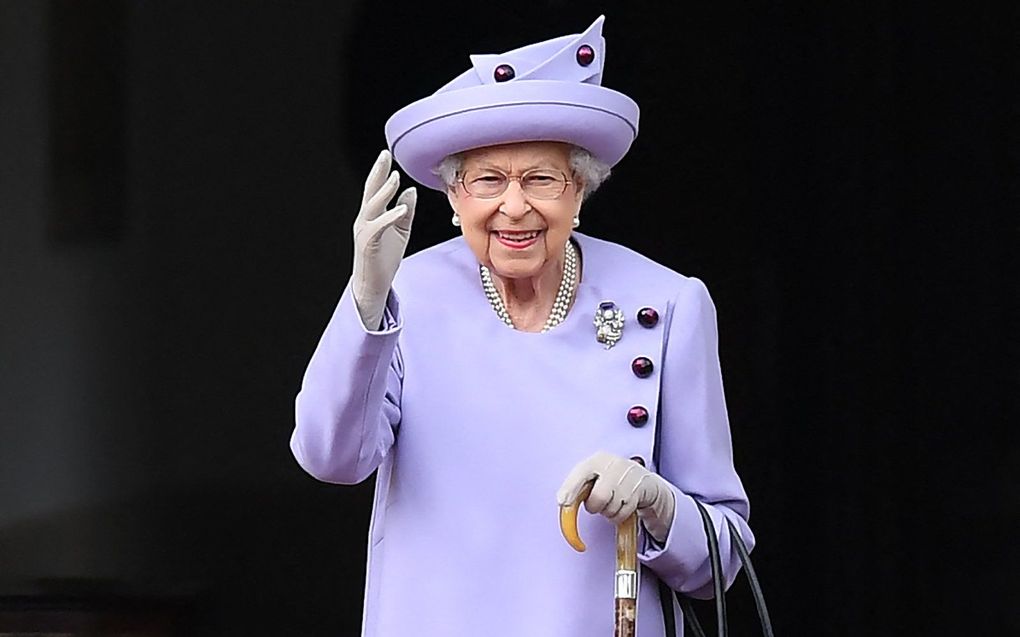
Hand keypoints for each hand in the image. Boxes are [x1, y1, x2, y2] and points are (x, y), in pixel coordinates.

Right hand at [351, 150, 416, 328]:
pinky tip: (402, 208)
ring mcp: (365, 231)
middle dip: (377, 173)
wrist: (374, 285)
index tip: (387, 155)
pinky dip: (390, 217)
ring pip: (373, 206)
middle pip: (370, 191)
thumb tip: (410, 191)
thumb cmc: (384, 258)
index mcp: (372, 215)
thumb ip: (405, 211)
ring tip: (395, 178)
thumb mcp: (400, 231)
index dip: (381, 172)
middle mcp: (365, 220)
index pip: (376, 189)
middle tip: (384, 155)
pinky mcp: (369, 244)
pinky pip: (379, 227)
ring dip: (384, 192)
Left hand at [556, 451, 676, 543]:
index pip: (581, 472)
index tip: (562, 501)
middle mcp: (613, 465)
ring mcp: (629, 477)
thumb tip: (563, 502)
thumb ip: (580, 486)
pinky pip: (623, 513)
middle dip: (594, 506)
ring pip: (611, 508)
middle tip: (597, 504)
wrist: (645, 482)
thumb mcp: (596, 477)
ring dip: (608, 512)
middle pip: (598, 497)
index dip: (570, 488)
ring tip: (612, 502)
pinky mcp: (640, 489)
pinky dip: (619, 516)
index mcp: (598, 460)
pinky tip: (622, 506)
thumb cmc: (612, 480)